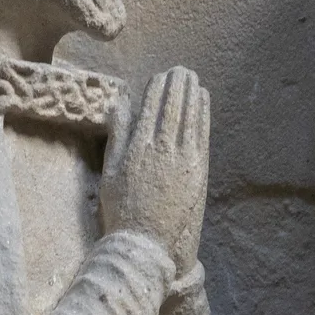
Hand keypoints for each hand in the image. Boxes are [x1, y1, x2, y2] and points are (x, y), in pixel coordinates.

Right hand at [100, 67, 209, 272]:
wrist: (145, 244)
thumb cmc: (121, 212)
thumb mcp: (110, 172)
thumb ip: (117, 136)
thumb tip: (120, 105)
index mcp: (137, 147)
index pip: (150, 107)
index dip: (157, 88)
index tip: (161, 75)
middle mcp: (162, 148)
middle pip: (172, 106)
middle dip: (177, 84)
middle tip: (181, 69)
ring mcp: (183, 159)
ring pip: (189, 116)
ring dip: (192, 94)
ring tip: (193, 78)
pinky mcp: (198, 170)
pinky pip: (202, 133)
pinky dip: (203, 113)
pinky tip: (204, 100)